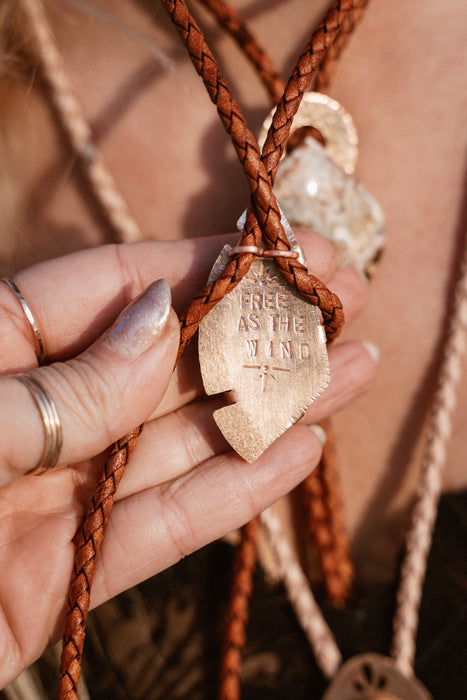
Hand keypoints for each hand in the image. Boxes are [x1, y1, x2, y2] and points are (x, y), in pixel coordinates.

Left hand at [0, 232, 374, 685]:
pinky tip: (298, 451)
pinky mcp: (63, 579)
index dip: (191, 268)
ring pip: (176, 446)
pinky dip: (232, 494)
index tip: (270, 252)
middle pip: (159, 367)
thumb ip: (61, 384)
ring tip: (349, 370)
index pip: (102, 290)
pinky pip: (162, 528)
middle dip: (253, 335)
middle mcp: (22, 420)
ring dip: (267, 409)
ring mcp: (48, 500)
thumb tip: (159, 320)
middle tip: (339, 303)